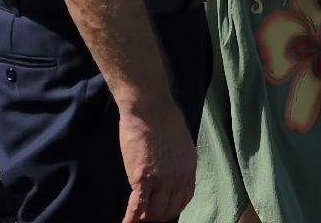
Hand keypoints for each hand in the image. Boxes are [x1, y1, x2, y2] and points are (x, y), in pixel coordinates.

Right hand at [118, 99, 196, 222]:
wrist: (150, 107)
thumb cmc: (163, 115)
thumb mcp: (180, 139)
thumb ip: (177, 156)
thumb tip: (169, 163)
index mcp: (189, 166)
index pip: (185, 196)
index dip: (175, 206)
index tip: (167, 210)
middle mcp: (179, 177)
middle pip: (171, 207)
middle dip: (160, 215)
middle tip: (151, 217)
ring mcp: (161, 180)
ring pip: (155, 210)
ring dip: (147, 217)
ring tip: (140, 220)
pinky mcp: (142, 179)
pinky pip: (137, 206)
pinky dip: (131, 218)